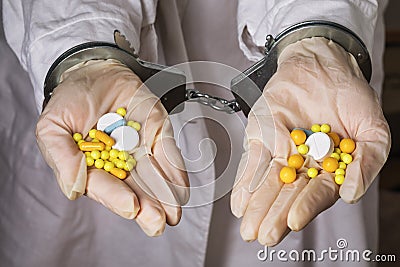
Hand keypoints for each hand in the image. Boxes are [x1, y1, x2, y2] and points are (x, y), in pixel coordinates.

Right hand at [36, 59, 188, 235]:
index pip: (105, 186)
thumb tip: (73, 191)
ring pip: (155, 177)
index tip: (131, 206)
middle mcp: (120, 163)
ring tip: (172, 212)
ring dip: (165, 196)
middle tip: (157, 222)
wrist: (95, 70)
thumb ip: (62, 158)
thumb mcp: (53, 127)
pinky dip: (176, 170)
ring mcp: (141, 149)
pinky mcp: (158, 133)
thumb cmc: (71, 100)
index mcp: (94, 167)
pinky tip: (180, 188)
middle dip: (147, 208)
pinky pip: (169, 153)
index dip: (117, 197)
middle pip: (135, 189)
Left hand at [230, 37, 389, 245]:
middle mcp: (303, 166)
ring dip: (257, 205)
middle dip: (274, 215)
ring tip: (248, 226)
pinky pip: (252, 162)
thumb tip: (350, 194)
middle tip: (264, 235)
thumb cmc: (349, 96)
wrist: (321, 65)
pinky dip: (245, 181)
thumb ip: (367, 163)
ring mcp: (280, 153)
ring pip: (267, 183)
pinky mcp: (261, 138)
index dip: (306, 206)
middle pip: (288, 195)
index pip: (317, 193)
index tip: (293, 220)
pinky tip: (239, 202)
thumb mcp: (372, 129)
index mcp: (329, 169)